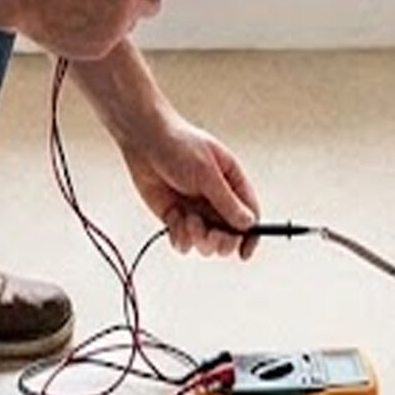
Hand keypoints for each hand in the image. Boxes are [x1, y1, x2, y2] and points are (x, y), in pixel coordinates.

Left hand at [122, 113, 261, 257]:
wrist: (143, 141)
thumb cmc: (179, 147)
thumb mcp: (207, 173)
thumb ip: (227, 201)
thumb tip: (248, 224)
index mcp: (232, 184)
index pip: (251, 216)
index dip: (251, 236)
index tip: (244, 253)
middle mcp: (217, 201)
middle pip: (230, 235)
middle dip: (222, 241)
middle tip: (212, 236)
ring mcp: (197, 211)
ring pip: (206, 243)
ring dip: (198, 238)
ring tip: (187, 220)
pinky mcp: (176, 218)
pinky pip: (184, 242)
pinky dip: (180, 236)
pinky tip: (173, 218)